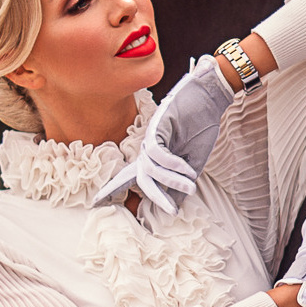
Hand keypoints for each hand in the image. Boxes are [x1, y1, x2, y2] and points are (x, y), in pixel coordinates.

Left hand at [94, 57, 235, 216]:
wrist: (209, 98)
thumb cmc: (201, 128)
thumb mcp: (193, 164)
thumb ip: (180, 185)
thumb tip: (173, 208)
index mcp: (153, 157)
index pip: (130, 176)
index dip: (114, 189)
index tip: (97, 202)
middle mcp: (148, 148)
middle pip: (138, 177)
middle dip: (146, 195)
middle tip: (160, 208)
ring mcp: (151, 137)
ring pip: (149, 168)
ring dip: (170, 180)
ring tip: (189, 186)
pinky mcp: (157, 126)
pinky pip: (156, 152)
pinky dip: (171, 164)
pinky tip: (186, 168)